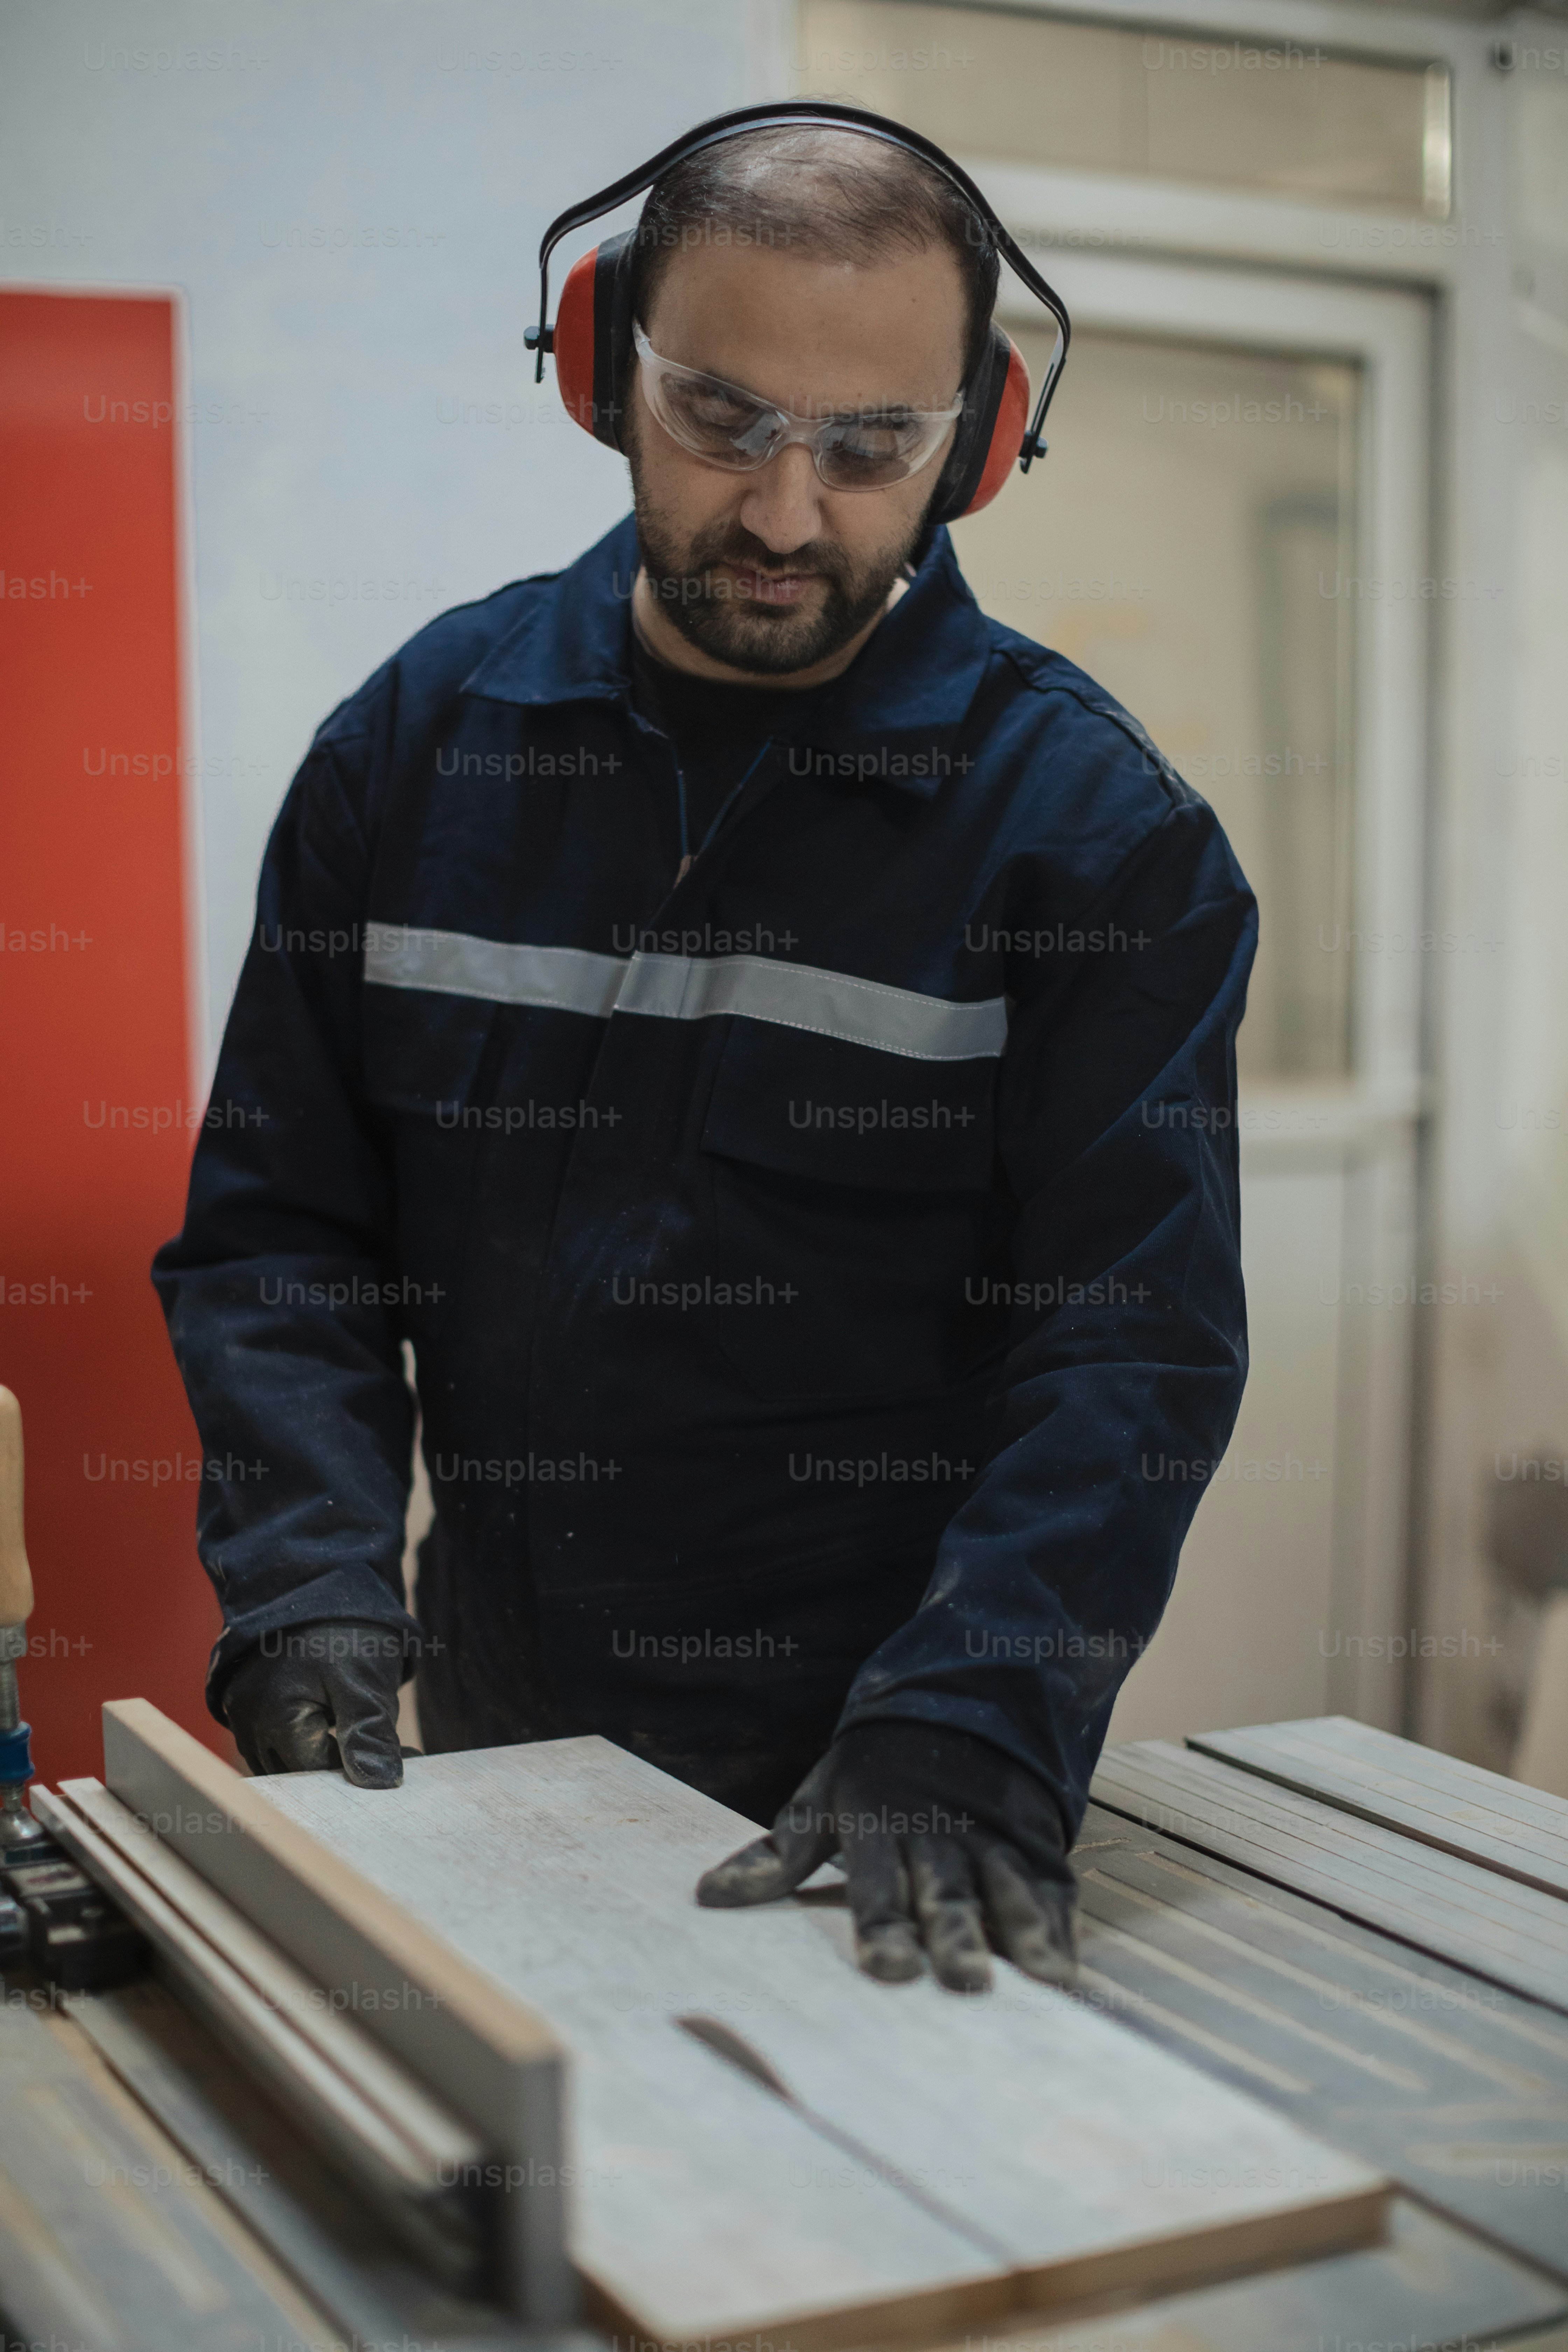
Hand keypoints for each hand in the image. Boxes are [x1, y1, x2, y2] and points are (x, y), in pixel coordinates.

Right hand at [224, 1621, 405, 1787]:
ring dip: (317, 1755)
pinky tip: (333, 1721)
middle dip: (341, 1765)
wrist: (312, 1578)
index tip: (406, 1755)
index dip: (361, 1770)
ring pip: (280, 1758)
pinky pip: (269, 1738)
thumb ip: (369, 1734)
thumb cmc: (341, 1626)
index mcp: (277, 1716)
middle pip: (296, 1771)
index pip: (318, 1772)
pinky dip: (300, 1739)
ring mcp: (241, 1710)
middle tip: (390, 1748)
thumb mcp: (364, 1679)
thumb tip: (380, 1783)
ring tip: (361, 1732)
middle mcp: (249, 1720)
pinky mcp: (242, 1700)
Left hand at [696, 1720, 1076, 1991]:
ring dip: (1021, 1930)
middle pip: (946, 1893)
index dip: (883, 1928)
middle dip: (956, 1936)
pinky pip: (1050, 1888)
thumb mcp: (820, 1796)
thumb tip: (707, 1896)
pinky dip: (1060, 1926)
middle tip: (965, 1982)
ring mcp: (992, 1838)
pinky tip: (1066, 1969)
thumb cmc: (875, 1769)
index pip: (878, 1886)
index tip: (888, 1969)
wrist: (958, 1701)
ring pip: (1006, 1887)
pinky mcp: (1034, 1844)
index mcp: (881, 1825)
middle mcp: (939, 1834)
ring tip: (1040, 1978)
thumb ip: (776, 1853)